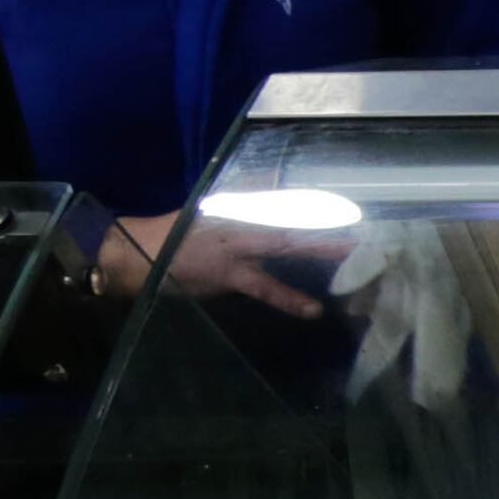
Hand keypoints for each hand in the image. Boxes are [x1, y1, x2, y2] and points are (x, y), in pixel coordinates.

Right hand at [96, 210, 333, 316]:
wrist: (135, 255)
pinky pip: (264, 286)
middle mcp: (241, 220)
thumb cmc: (172, 239)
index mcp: (236, 207)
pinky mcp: (228, 273)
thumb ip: (241, 206)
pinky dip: (288, 297)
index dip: (317, 204)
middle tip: (364, 222)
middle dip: (327, 219)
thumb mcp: (208, 215)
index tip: (349, 205)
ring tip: (355, 253)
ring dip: (320, 247)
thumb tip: (269, 188)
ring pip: (285, 242)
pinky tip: (312, 309)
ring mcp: (237, 246)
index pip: (284, 202)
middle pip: (292, 216)